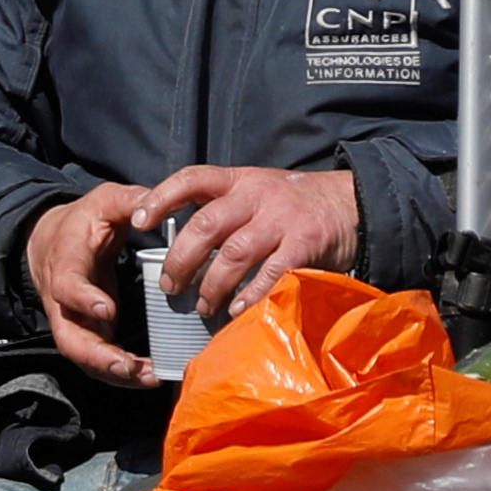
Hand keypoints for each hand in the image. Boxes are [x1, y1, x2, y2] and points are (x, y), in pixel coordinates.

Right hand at [21, 183, 159, 385]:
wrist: (53, 241)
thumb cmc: (84, 222)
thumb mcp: (105, 201)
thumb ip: (130, 201)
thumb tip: (156, 205)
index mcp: (66, 264)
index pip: (67, 286)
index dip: (84, 300)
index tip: (108, 310)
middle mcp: (63, 301)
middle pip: (70, 338)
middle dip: (97, 357)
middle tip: (127, 367)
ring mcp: (73, 322)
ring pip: (84, 357)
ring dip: (114, 372)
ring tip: (149, 377)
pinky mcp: (87, 333)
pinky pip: (99, 361)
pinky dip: (122, 374)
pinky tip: (150, 375)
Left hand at [141, 161, 362, 318]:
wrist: (352, 203)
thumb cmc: (294, 205)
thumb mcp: (257, 192)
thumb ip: (224, 209)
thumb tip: (181, 245)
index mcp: (240, 180)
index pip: (193, 179)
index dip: (162, 198)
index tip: (139, 221)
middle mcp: (258, 196)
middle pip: (207, 224)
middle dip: (182, 259)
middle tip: (171, 286)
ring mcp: (282, 220)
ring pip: (235, 253)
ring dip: (213, 285)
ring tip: (204, 306)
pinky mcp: (305, 244)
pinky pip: (271, 273)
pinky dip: (250, 295)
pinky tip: (237, 312)